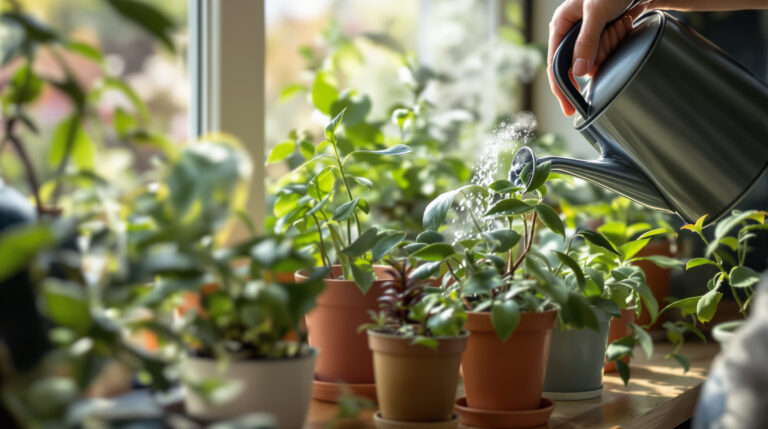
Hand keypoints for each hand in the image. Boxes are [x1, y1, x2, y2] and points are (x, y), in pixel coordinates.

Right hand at [547, 0, 646, 115]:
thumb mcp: (596, 11)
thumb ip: (587, 41)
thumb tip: (580, 71)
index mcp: (560, 24)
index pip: (555, 64)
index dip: (561, 88)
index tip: (568, 108)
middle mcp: (570, 32)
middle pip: (579, 63)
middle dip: (600, 50)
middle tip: (613, 27)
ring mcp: (586, 35)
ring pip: (596, 58)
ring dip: (612, 42)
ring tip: (620, 20)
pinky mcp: (601, 36)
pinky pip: (607, 52)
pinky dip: (618, 39)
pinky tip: (623, 22)